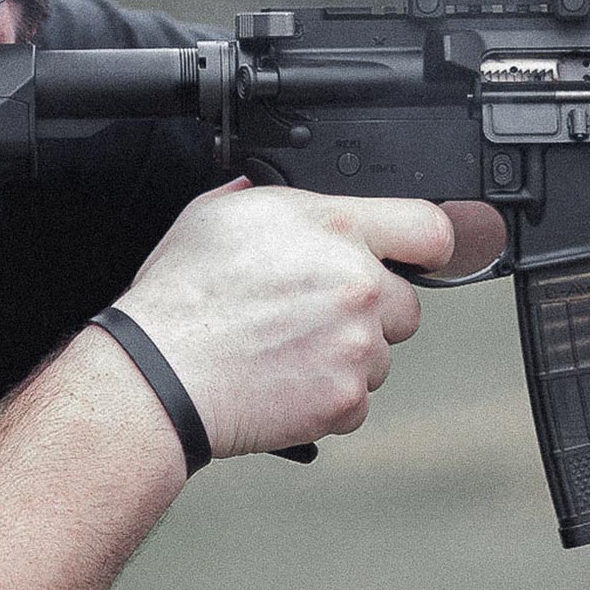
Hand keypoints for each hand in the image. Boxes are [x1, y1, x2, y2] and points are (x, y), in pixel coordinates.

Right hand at [112, 180, 454, 458]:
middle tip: (314, 315)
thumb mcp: (219, 212)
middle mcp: (357, 284)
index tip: (419, 257)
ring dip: (348, 355)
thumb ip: (275, 197)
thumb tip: (286, 190)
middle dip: (370, 310)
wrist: (160, 373)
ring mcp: (357, 346)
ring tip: (288, 350)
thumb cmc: (182, 297)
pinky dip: (328, 397)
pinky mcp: (346, 398)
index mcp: (334, 228)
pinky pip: (358, 399)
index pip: (429, 228)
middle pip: (406, 302)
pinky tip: (285, 381)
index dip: (425, 244)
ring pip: (381, 354)